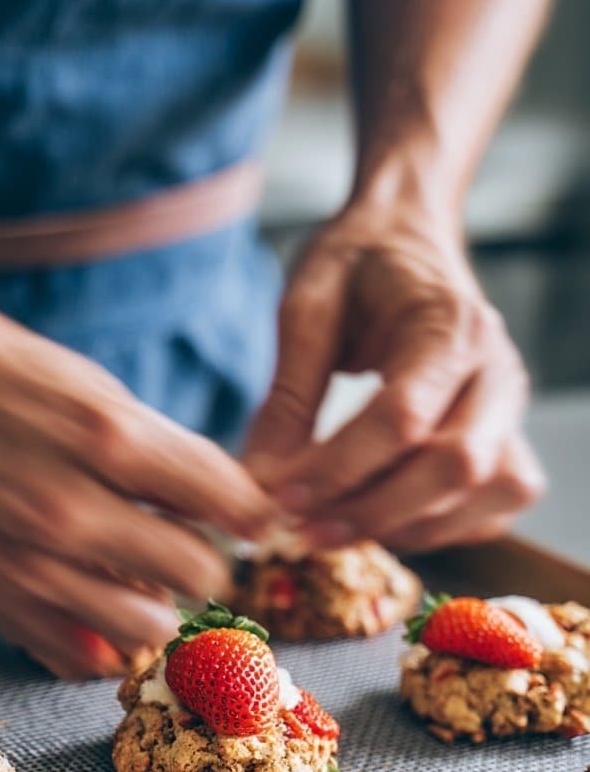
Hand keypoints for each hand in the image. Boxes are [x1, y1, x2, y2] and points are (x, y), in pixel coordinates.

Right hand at [0, 230, 272, 677]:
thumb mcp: (82, 382)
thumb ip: (154, 448)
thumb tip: (221, 501)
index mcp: (105, 436)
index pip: (226, 501)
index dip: (251, 511)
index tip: (253, 517)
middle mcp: (69, 510)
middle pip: (198, 574)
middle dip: (207, 560)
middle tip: (190, 542)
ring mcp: (25, 564)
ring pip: (147, 628)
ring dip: (157, 605)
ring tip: (138, 575)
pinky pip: (78, 657)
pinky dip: (100, 639)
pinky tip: (91, 602)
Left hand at [244, 198, 544, 552]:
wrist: (409, 237)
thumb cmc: (358, 264)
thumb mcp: (307, 306)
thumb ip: (287, 395)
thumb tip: (261, 482)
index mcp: (448, 323)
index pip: (403, 416)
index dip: (339, 470)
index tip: (281, 499)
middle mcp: (495, 370)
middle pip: (456, 466)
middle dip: (374, 513)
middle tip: (304, 534)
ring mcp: (510, 410)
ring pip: (483, 495)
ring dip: (405, 528)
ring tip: (334, 529)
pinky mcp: (507, 443)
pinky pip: (490, 510)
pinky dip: (436, 530)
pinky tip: (378, 520)